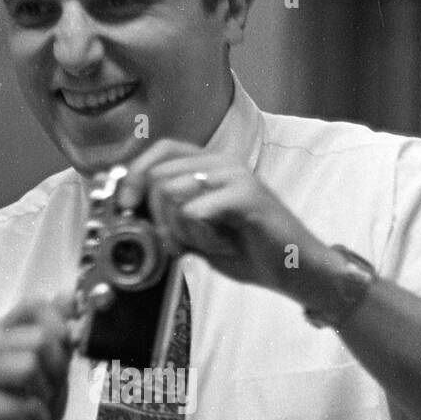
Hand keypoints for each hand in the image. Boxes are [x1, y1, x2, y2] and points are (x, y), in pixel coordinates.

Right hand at [0, 296, 74, 419]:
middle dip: (57, 371)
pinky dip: (35, 419)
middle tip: (47, 392)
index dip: (60, 329)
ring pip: (29, 366)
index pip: (36, 306)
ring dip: (45, 395)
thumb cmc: (31, 413)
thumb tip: (69, 296)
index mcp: (6, 333)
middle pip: (40, 338)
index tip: (64, 355)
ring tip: (35, 407)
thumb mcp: (57, 372)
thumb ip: (62, 336)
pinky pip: (22, 404)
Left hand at [120, 139, 335, 297]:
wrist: (296, 269)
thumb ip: (170, 219)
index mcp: (211, 167)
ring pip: (172, 193)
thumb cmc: (250, 250)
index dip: (135, 173)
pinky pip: (194, 211)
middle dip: (157, 217)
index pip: (161, 150)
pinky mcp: (246, 195)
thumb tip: (131, 213)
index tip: (125, 205)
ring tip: (207, 245)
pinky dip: (199, 238)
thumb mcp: (198, 234)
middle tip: (179, 243)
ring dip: (180, 231)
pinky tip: (219, 246)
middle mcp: (222, 163)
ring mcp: (235, 176)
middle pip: (159, 176)